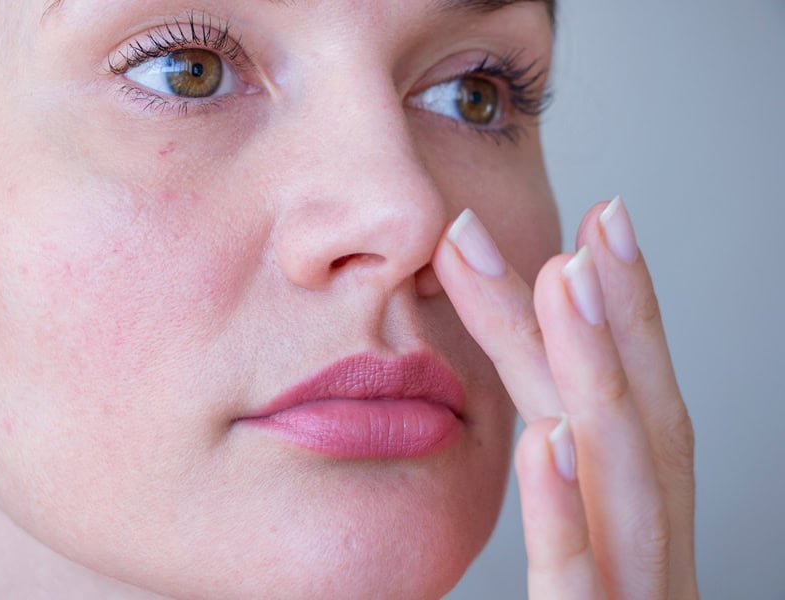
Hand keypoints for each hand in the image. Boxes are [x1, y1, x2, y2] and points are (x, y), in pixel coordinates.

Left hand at [432, 198, 696, 598]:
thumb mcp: (581, 580)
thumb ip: (562, 514)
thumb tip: (536, 425)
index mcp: (634, 537)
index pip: (634, 413)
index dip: (625, 317)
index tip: (597, 227)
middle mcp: (646, 561)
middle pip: (629, 425)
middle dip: (608, 318)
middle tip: (579, 221)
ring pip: (621, 481)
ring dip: (594, 373)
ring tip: (562, 278)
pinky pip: (575, 584)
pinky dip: (562, 510)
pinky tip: (542, 436)